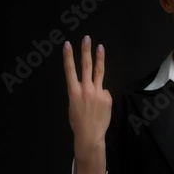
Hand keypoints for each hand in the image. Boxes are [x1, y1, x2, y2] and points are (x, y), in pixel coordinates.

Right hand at [63, 35, 111, 163]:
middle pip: (86, 66)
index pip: (70, 70)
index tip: (67, 44)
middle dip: (86, 51)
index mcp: (73, 91)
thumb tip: (89, 84)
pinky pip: (104, 92)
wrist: (90, 135)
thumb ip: (80, 92)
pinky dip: (102, 96)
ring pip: (99, 72)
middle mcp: (86, 89)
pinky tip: (100, 106)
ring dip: (99, 58)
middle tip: (87, 38)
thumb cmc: (79, 121)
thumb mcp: (73, 104)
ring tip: (100, 47)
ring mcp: (98, 92)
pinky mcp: (107, 97)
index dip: (68, 56)